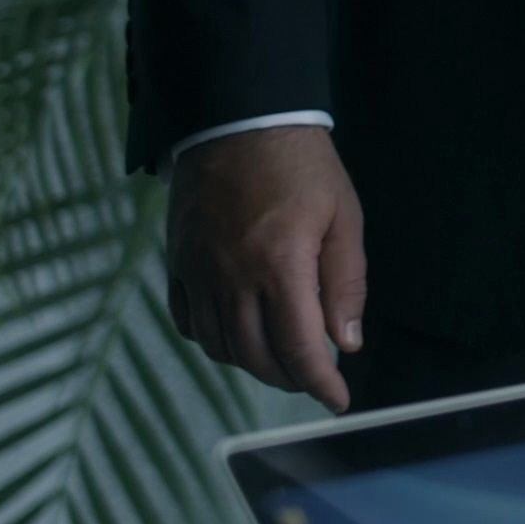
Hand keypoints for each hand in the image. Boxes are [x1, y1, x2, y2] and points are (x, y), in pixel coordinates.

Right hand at [165, 125, 368, 411]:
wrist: (239, 121)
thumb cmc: (302, 166)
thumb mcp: (343, 217)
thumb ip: (345, 283)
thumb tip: (347, 342)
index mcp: (280, 264)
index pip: (299, 348)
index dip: (320, 384)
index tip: (338, 402)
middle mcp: (232, 276)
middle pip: (256, 357)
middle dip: (289, 379)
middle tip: (314, 378)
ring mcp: (198, 272)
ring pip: (220, 346)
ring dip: (253, 364)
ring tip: (282, 359)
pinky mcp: (177, 263)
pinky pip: (189, 322)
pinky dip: (215, 341)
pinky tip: (238, 336)